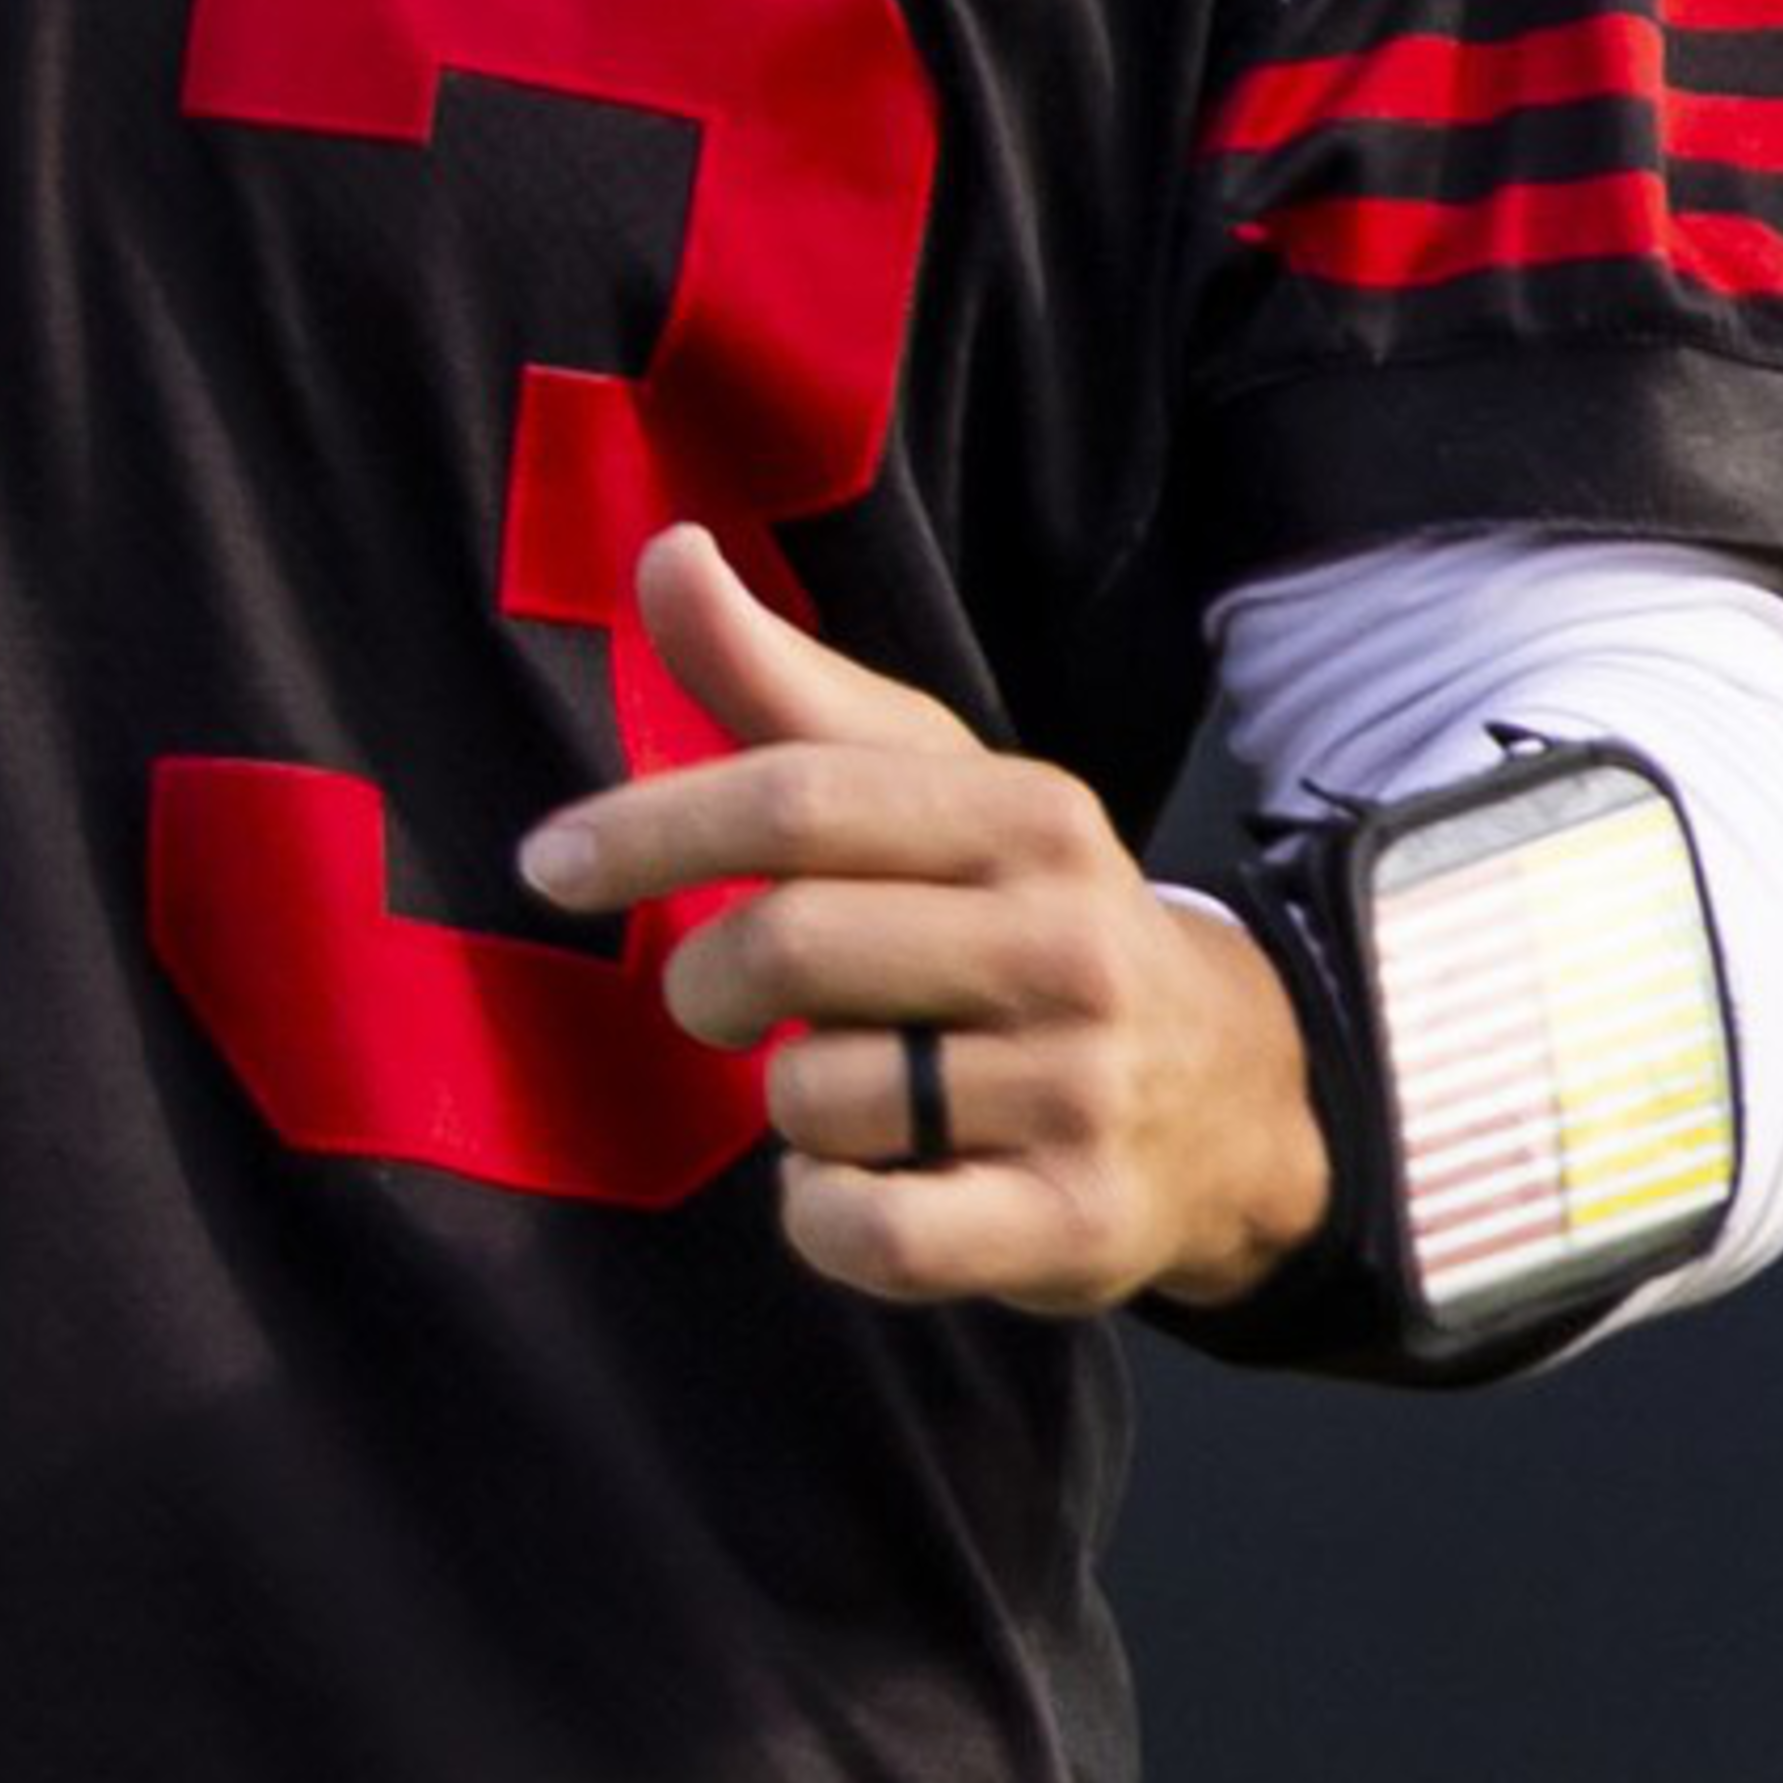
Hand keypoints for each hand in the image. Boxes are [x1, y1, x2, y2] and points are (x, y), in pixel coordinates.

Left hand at [521, 526, 1331, 1315]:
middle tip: (714, 999)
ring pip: (815, 1097)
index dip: (652, 826)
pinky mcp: (1076, 1225)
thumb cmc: (1022, 920)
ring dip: (784, 1103)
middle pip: (788, 948)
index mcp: (1026, 815)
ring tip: (848, 1087)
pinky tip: (855, 1185)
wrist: (1233, 1097)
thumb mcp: (932, 789)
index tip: (550, 861)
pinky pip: (871, 1234)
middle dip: (705, 982)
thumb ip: (783, 684)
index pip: (798, 798)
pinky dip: (820, 1215)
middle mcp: (1066, 944)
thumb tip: (665, 548)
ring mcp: (1080, 1090)